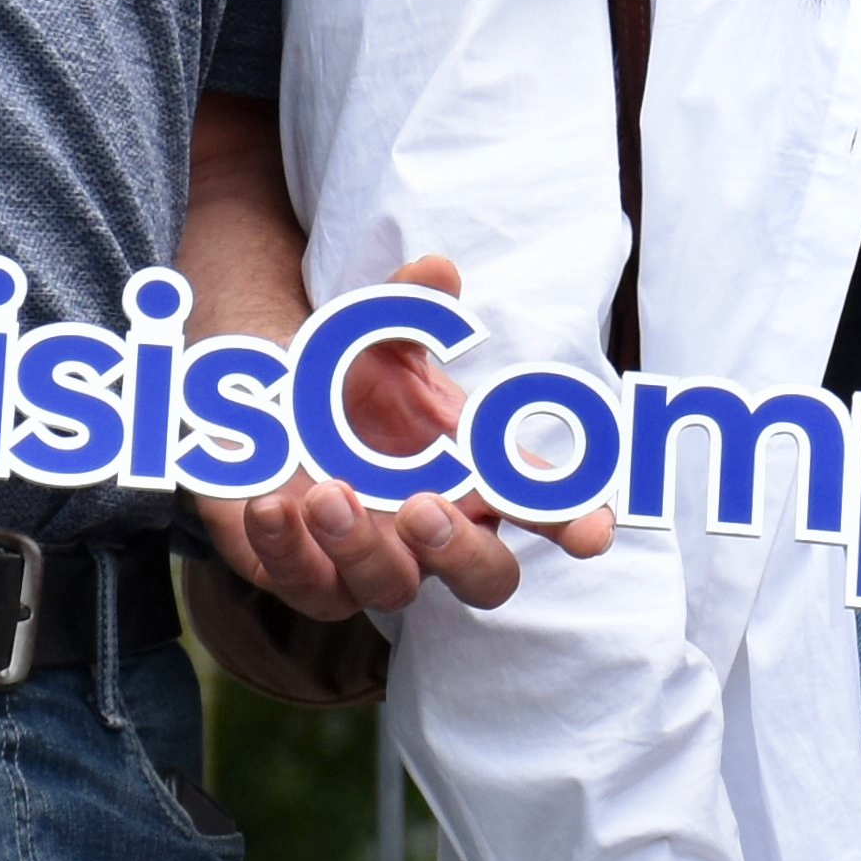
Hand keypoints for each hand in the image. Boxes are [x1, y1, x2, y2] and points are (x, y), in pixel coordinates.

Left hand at [192, 254, 614, 614]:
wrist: (268, 400)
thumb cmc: (354, 380)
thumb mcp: (385, 339)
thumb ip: (414, 309)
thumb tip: (436, 269)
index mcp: (478, 478)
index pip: (543, 510)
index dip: (573, 524)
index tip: (592, 532)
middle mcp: (436, 533)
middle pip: (486, 579)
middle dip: (461, 552)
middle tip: (423, 506)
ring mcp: (374, 563)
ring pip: (392, 591)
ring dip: (363, 547)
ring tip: (326, 489)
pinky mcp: (307, 576)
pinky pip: (307, 587)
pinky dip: (290, 551)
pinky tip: (270, 506)